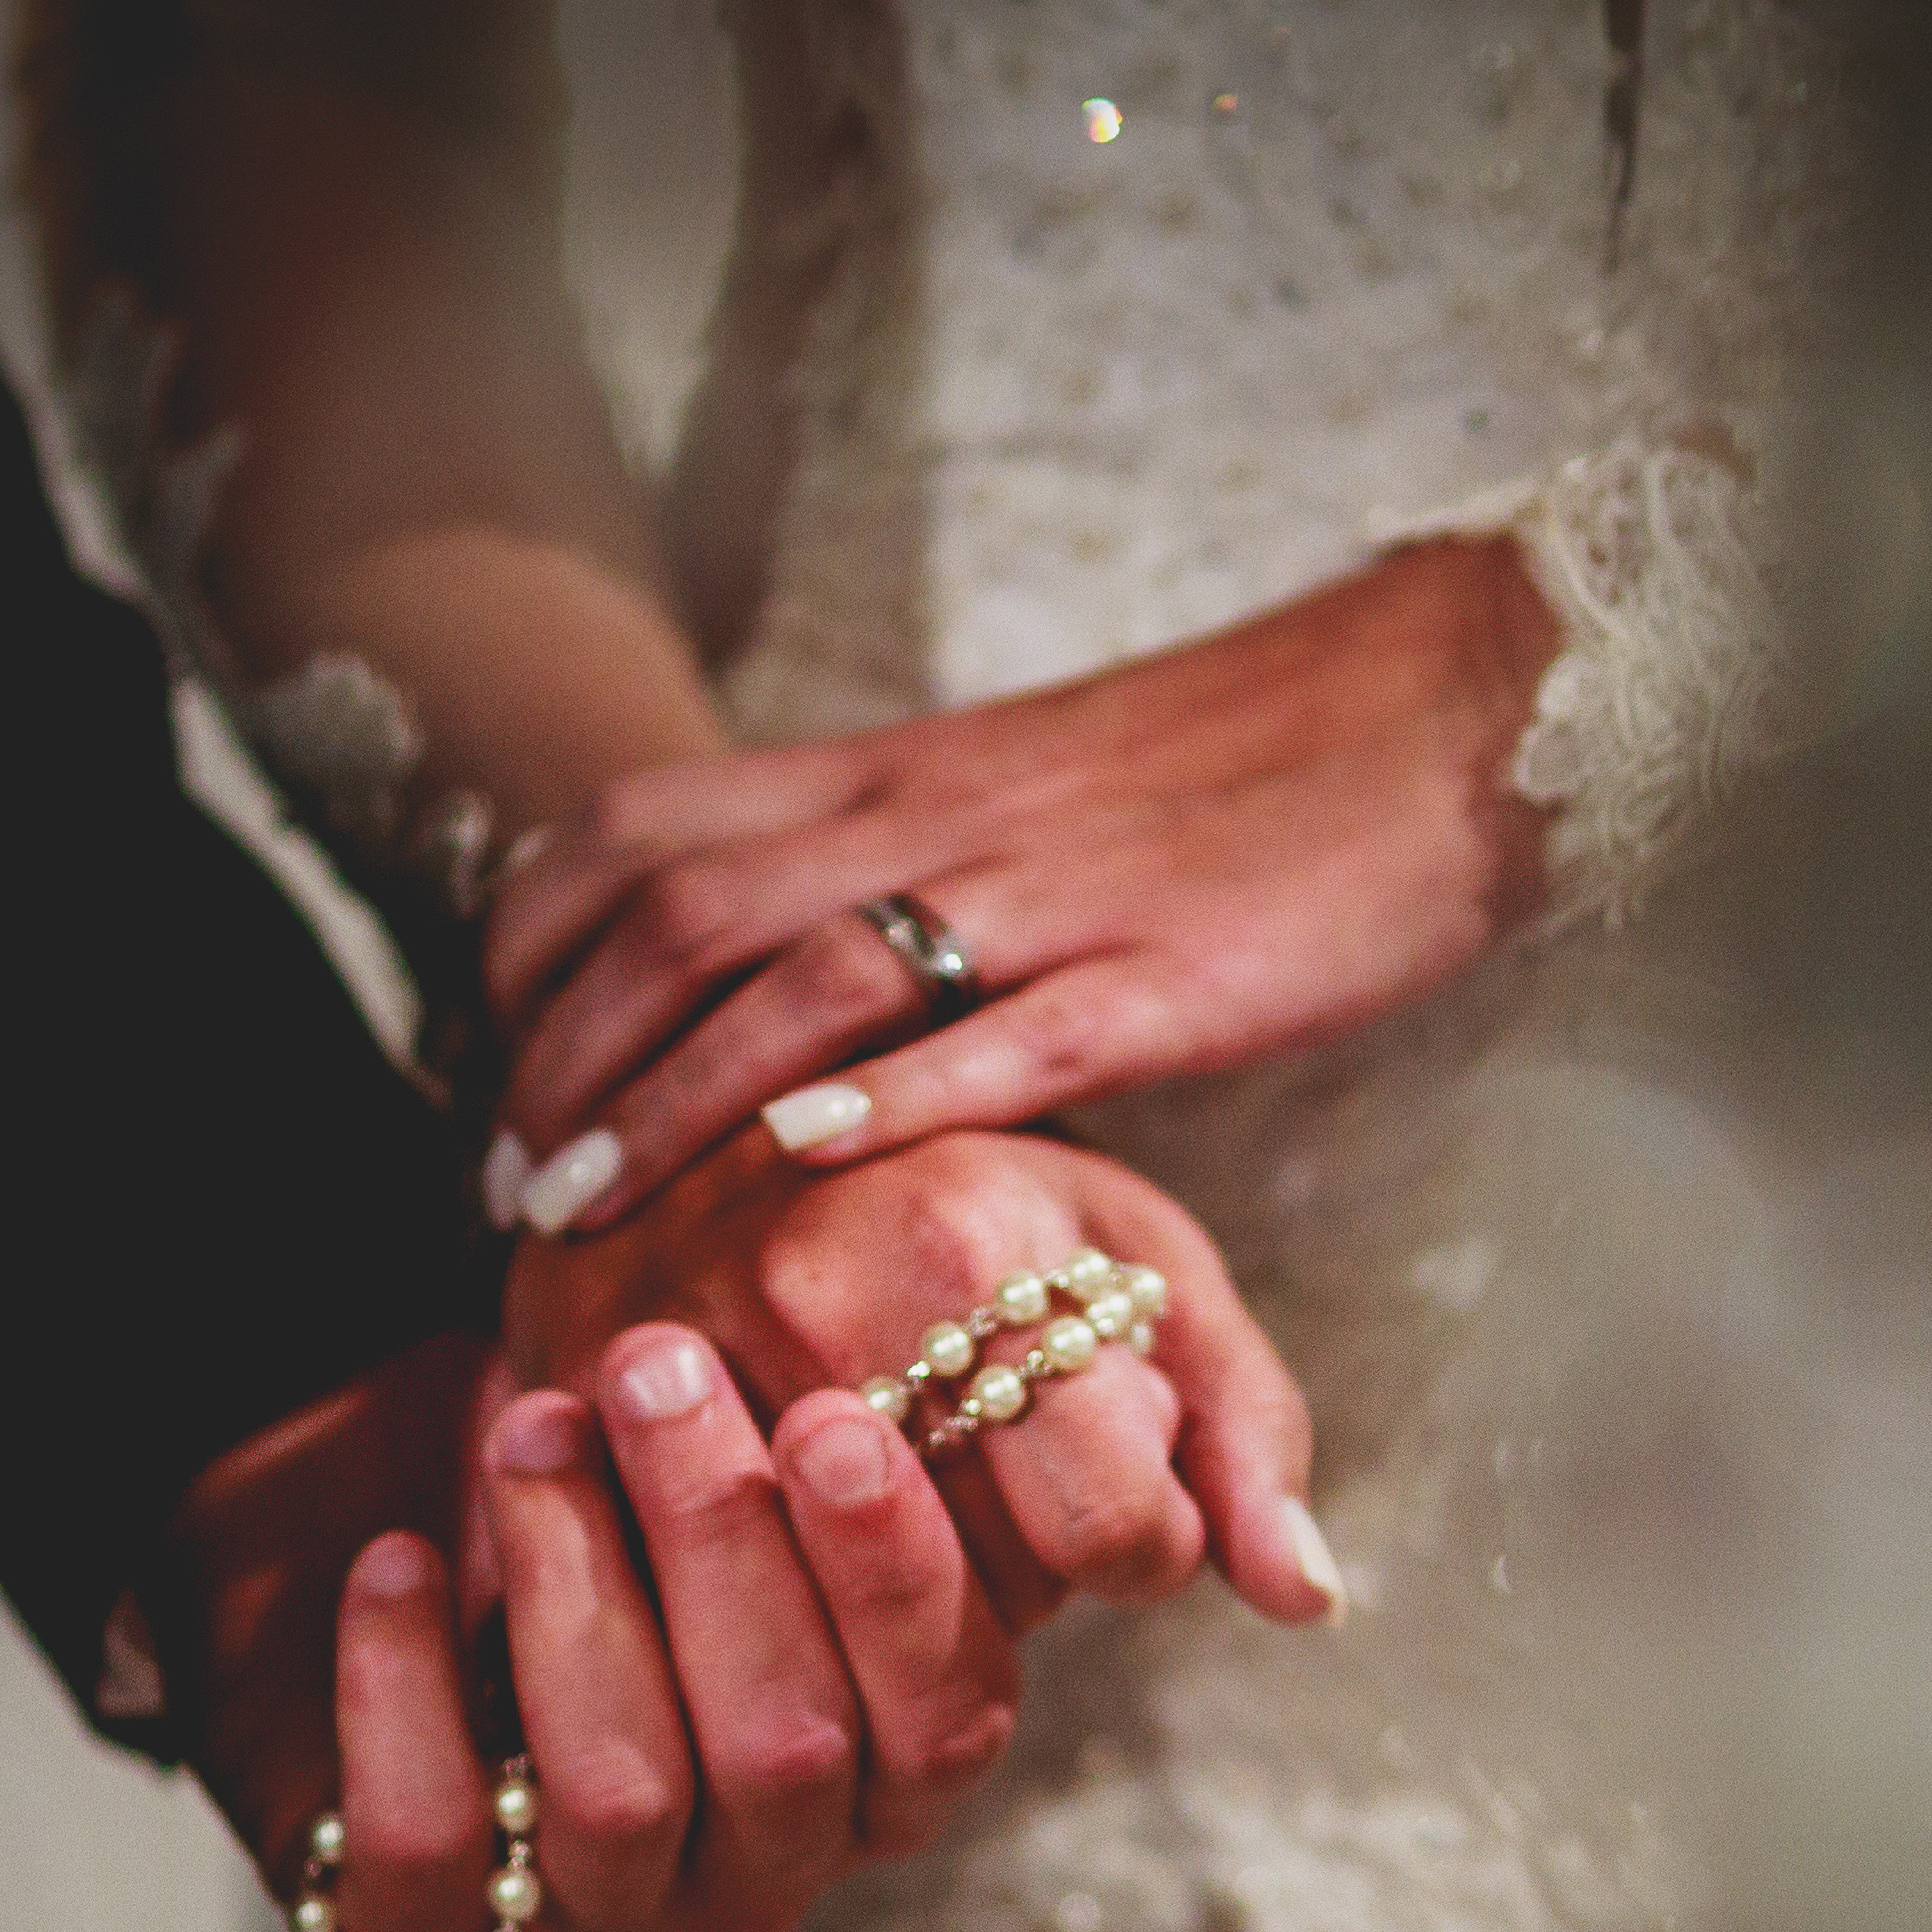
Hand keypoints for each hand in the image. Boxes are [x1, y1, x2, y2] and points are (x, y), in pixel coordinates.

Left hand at [162, 1331, 1026, 1931]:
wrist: (390, 1491)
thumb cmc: (611, 1451)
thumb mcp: (735, 1416)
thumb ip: (840, 1429)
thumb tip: (920, 1375)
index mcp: (879, 1768)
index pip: (944, 1722)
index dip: (894, 1582)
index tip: (831, 1419)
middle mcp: (759, 1866)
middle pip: (783, 1751)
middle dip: (721, 1541)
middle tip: (657, 1369)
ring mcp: (599, 1911)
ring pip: (621, 1798)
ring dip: (574, 1586)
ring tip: (533, 1432)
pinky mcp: (427, 1924)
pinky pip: (430, 1849)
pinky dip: (405, 1699)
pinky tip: (398, 1563)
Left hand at [483, 534, 1555, 1233]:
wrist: (1436, 710)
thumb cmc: (1228, 781)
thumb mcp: (1012, 799)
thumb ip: (880, 871)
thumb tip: (756, 984)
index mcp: (889, 780)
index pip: (635, 836)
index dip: (532, 956)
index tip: (496, 1078)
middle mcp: (936, 824)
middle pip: (682, 920)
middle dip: (566, 1064)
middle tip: (509, 1199)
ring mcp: (1050, 897)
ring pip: (808, 983)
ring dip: (673, 1106)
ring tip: (587, 1221)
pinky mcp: (1167, 973)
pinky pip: (1009, 1032)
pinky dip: (892, 1096)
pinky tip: (804, 1165)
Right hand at [505, 1124, 1342, 1636]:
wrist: (750, 1081)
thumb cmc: (987, 1189)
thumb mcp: (1140, 1261)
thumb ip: (1244, 1427)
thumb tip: (1305, 1598)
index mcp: (968, 1241)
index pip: (1109, 1534)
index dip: (1132, 1536)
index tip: (1104, 1477)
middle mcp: (801, 1286)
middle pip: (971, 1589)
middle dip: (1011, 1559)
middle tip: (994, 1460)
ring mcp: (665, 1340)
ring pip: (831, 1602)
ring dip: (887, 1571)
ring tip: (898, 1461)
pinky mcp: (559, 1381)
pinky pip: (695, 1581)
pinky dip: (756, 1562)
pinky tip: (781, 1482)